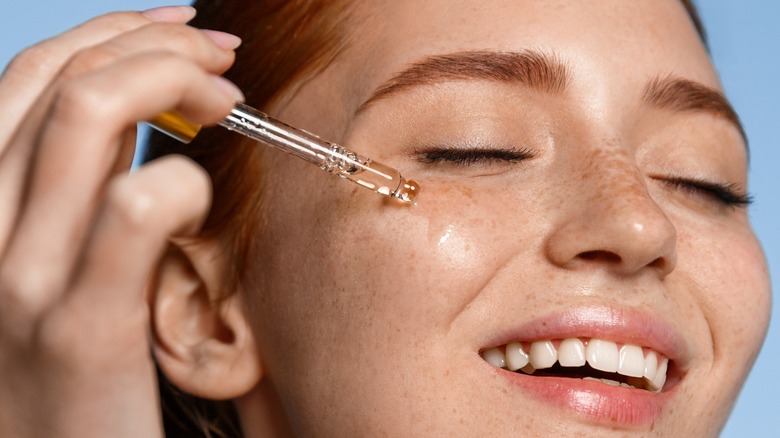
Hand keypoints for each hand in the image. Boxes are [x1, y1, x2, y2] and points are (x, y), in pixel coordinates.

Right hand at [0, 6, 240, 435]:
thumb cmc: (69, 371)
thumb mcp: (53, 265)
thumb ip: (76, 192)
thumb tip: (144, 115)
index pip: (28, 77)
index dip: (110, 31)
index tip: (180, 27)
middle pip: (63, 79)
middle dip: (156, 43)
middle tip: (223, 58)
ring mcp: (23, 280)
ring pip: (87, 114)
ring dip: (176, 82)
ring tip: (231, 103)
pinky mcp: (81, 330)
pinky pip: (135, 208)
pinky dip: (185, 180)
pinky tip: (205, 198)